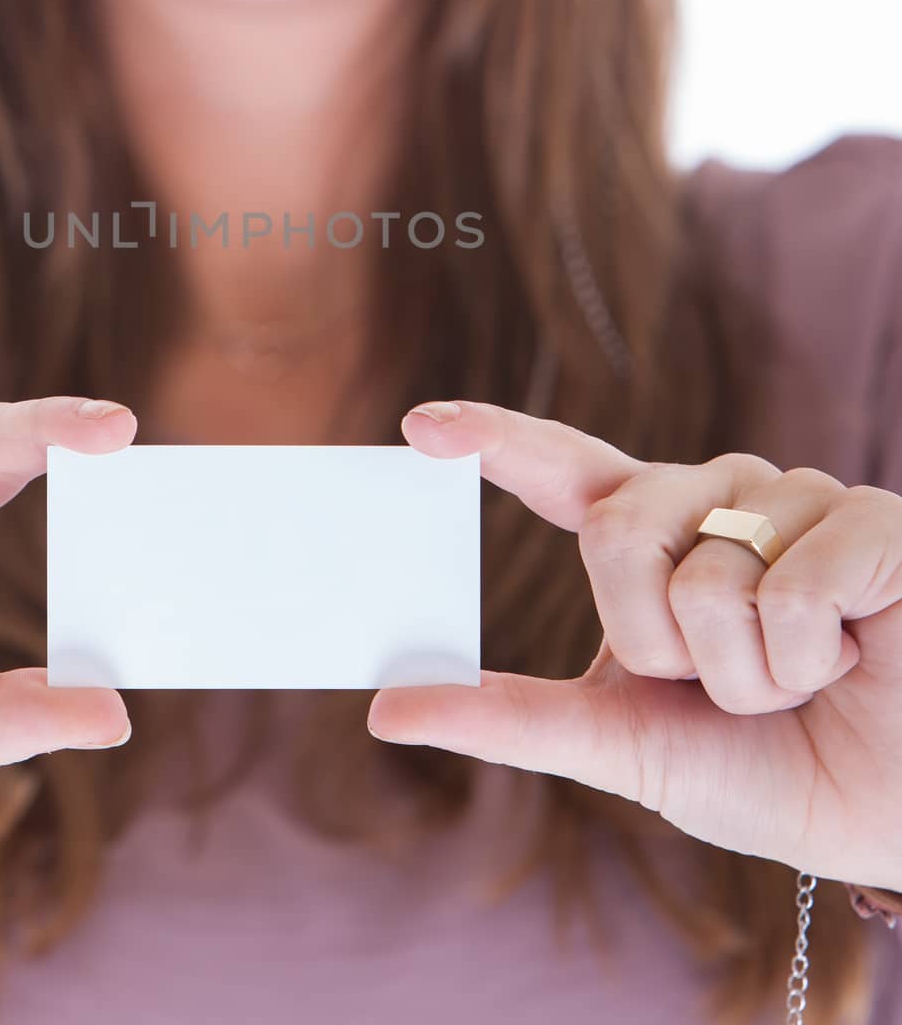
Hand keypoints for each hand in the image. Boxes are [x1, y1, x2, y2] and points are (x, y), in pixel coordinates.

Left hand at [367, 400, 901, 889]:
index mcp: (655, 534)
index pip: (566, 470)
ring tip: (807, 677)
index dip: (495, 439)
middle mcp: (718, 497)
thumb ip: (510, 718)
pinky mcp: (871, 522)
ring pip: (708, 575)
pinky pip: (796, 586)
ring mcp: (797, 500)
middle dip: (658, 643)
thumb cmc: (765, 769)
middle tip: (723, 683)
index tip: (420, 424)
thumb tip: (385, 711)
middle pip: (614, 529)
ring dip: (750, 673)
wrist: (891, 813)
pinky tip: (857, 659)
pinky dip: (814, 658)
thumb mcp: (622, 742)